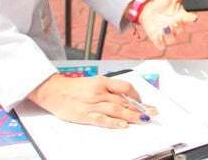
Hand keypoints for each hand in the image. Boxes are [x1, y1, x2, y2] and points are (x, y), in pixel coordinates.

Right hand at [28, 74, 156, 127]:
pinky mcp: (85, 115)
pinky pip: (102, 119)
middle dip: (140, 108)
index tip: (143, 102)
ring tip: (144, 120)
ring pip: (117, 109)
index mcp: (102, 82)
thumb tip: (125, 98)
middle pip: (124, 100)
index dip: (136, 95)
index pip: (125, 87)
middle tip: (153, 113)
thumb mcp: (93, 83)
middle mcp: (99, 92)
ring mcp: (92, 104)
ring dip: (132, 116)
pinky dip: (113, 122)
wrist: (54, 91)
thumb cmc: (74, 88)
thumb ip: (108, 89)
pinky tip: (123, 125)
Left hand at [138, 0, 199, 48]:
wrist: (147, 9)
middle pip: (181, 31)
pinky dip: (160, 43)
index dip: (192, 19)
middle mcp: (176, 26)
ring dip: (169, 36)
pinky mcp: (158, 38)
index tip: (193, 17)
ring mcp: (167, 33)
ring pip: (172, 40)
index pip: (190, 19)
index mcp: (182, 16)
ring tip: (164, 28)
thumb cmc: (163, 3)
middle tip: (174, 22)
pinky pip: (161, 45)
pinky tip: (157, 36)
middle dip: (178, 27)